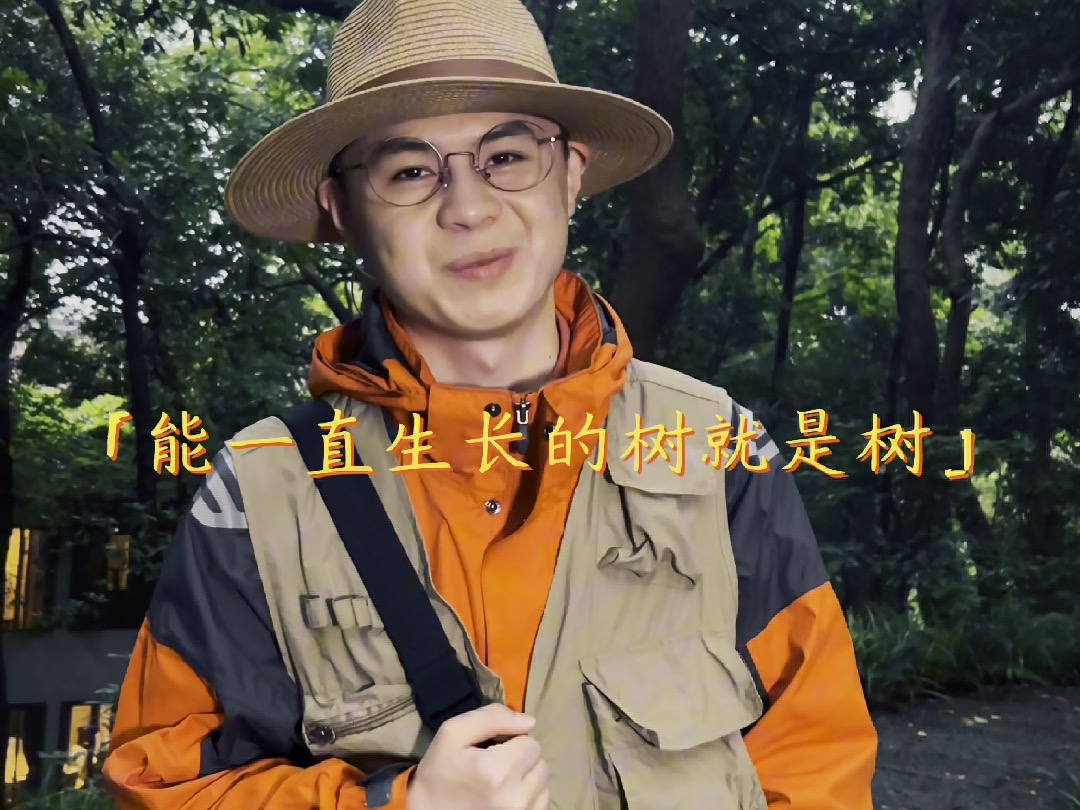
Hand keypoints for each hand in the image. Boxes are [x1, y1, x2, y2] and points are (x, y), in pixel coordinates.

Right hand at [407, 703, 548, 809]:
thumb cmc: (440, 771)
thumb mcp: (454, 733)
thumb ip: (492, 717)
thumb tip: (528, 721)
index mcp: (497, 771)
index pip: (531, 743)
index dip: (512, 741)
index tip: (492, 751)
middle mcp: (515, 797)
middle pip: (540, 762)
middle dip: (521, 759)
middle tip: (495, 765)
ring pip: (543, 783)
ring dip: (526, 777)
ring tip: (501, 782)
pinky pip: (540, 802)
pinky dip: (528, 795)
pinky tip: (506, 795)